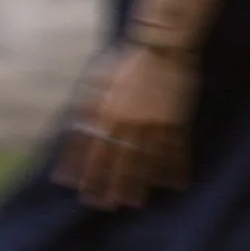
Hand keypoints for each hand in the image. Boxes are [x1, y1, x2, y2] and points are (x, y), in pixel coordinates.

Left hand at [52, 44, 195, 211]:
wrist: (162, 45)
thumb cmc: (126, 59)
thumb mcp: (97, 79)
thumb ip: (86, 104)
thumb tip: (73, 127)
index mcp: (105, 113)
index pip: (89, 149)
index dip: (80, 170)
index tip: (74, 187)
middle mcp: (127, 125)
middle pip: (115, 164)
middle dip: (108, 187)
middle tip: (104, 205)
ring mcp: (153, 127)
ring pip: (144, 164)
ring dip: (138, 186)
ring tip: (133, 202)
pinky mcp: (176, 124)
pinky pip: (175, 153)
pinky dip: (174, 171)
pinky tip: (173, 185)